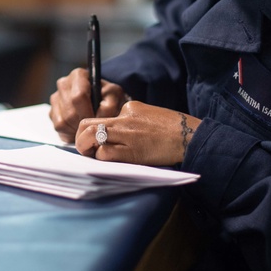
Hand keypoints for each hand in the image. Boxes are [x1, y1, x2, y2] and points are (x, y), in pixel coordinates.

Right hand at [49, 67, 127, 142]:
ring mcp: (55, 98)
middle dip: (83, 124)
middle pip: (69, 112)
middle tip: (94, 127)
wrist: (102, 100)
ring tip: (88, 128)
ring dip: (76, 130)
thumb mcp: (115, 97)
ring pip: (62, 122)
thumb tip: (96, 118)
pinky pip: (58, 128)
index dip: (88, 113)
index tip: (96, 120)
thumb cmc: (108, 96)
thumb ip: (109, 106)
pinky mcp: (52, 112)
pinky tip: (80, 129)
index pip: (78, 97)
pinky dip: (70, 133)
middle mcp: (63, 84)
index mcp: (78, 75)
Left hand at [75, 100, 201, 165]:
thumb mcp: (149, 115)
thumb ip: (131, 119)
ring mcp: (125, 134)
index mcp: (128, 109)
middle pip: (86, 124)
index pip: (99, 116)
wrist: (189, 136)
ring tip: (92, 155)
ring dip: (85, 147)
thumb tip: (116, 130)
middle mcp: (123, 118)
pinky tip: (107, 161)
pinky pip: (104, 153)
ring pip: (89, 136)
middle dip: (80, 137)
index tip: (92, 139)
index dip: (91, 129)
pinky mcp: (130, 151)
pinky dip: (100, 158)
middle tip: (85, 147)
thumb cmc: (172, 129)